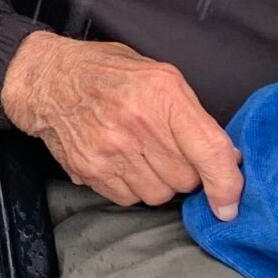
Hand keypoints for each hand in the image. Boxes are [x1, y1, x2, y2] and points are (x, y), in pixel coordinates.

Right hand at [0, 30, 243, 218]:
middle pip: (186, 180)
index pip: (209, 150)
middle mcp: (137, 124)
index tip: (229, 204)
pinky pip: (130, 198)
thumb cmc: (107, 73)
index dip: (226, 184)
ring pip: (160, 195)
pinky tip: (121, 161)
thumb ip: (194, 115)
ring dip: (159, 182)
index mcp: (161, 93)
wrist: (47, 80)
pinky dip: (132, 186)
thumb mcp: (159, 74)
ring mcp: (111, 150)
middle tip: (168, 151)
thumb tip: (227, 159)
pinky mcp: (91, 170)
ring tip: (141, 153)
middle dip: (186, 172)